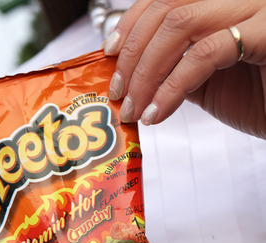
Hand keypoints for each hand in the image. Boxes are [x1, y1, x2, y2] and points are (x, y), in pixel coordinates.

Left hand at [104, 0, 265, 138]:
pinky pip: (205, 53)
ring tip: (135, 109)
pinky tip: (159, 114)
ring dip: (147, 72)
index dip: (131, 23)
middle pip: (168, 8)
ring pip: (180, 25)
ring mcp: (259, 8)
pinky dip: (172, 87)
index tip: (109, 55)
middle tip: (119, 93)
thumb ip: (171, 61)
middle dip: (132, 53)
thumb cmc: (261, 97)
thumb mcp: (204, 76)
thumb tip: (124, 66)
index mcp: (225, 2)